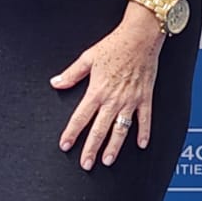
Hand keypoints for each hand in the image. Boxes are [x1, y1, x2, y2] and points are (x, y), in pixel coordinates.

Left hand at [51, 7, 163, 169]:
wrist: (140, 37)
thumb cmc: (115, 45)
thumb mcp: (88, 57)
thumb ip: (71, 74)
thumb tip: (56, 83)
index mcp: (97, 90)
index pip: (80, 117)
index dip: (71, 133)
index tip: (65, 145)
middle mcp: (113, 99)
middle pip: (99, 129)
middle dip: (91, 148)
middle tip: (86, 163)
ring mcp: (130, 100)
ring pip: (121, 129)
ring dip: (114, 147)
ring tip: (107, 160)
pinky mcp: (145, 97)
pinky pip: (145, 119)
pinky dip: (144, 132)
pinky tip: (141, 145)